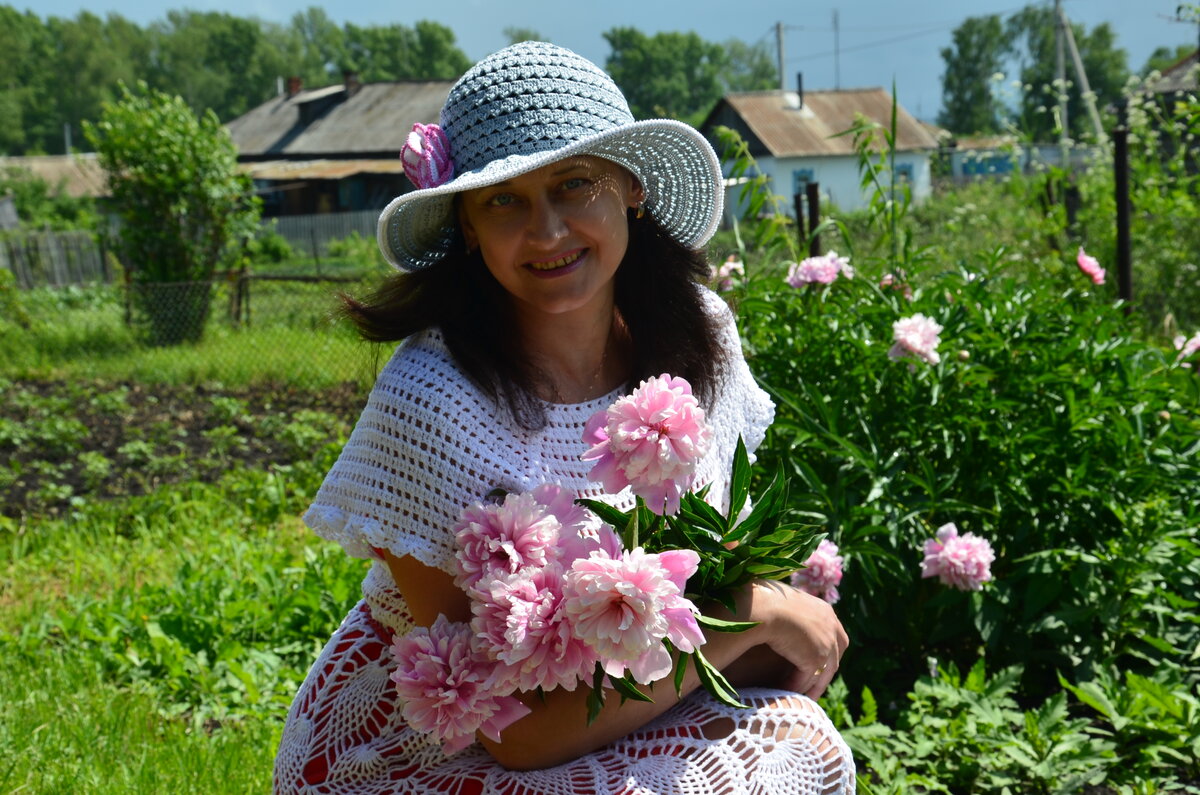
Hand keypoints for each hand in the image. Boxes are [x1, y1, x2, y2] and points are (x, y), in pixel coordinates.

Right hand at [744, 579, 848, 698]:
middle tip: (814, 688)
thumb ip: (792, 612)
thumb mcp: (786, 603)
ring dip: (811, 687)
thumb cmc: (765, 600)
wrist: (764, 607)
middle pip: (835, 658)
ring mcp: (826, 644)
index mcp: (825, 612)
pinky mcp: (815, 659)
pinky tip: (785, 692)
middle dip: (825, 674)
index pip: (837, 637)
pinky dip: (795, 687)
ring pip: (822, 674)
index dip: (830, 652)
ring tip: (800, 697)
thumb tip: (781, 611)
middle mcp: (831, 628)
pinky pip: (805, 679)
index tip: (820, 663)